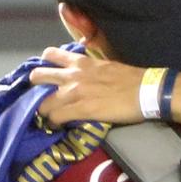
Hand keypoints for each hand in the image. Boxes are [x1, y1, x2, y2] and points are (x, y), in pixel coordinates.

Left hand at [29, 47, 149, 126]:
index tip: (45, 76)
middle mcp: (72, 74)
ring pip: (42, 102)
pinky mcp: (81, 110)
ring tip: (46, 115)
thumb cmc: (129, 77)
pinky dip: (53, 123)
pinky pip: (56, 117)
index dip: (43, 66)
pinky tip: (57, 125)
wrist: (146, 90)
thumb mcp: (105, 64)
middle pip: (37, 76)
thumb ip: (89, 66)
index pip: (50, 56)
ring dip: (41, 110)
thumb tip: (82, 69)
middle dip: (34, 88)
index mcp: (80, 61)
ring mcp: (75, 92)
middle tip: (40, 97)